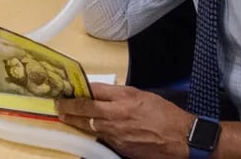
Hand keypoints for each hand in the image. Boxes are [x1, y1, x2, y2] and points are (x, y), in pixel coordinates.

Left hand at [56, 83, 193, 158]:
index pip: (92, 92)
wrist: (182, 139)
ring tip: (67, 117)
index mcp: (123, 99)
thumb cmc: (165, 114)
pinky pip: (102, 138)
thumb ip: (118, 94)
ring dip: (77, 122)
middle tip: (58, 106)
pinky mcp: (120, 148)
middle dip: (68, 108)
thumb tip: (99, 92)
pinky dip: (94, 133)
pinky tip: (89, 130)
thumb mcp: (141, 95)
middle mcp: (116, 116)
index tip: (66, 91)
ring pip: (89, 127)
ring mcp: (116, 134)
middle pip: (85, 110)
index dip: (77, 92)